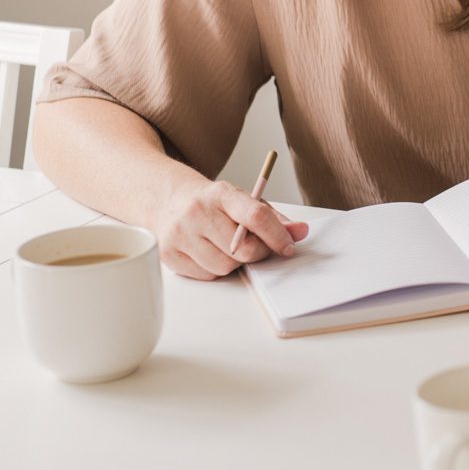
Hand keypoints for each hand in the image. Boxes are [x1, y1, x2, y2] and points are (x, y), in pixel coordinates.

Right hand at [148, 179, 308, 280]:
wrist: (168, 200)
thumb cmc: (213, 203)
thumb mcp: (243, 200)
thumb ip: (274, 218)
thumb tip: (300, 232)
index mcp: (221, 193)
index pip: (256, 216)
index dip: (277, 235)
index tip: (289, 246)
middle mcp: (197, 211)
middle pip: (243, 249)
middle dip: (257, 253)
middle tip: (257, 247)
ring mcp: (180, 234)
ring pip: (225, 267)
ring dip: (234, 263)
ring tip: (227, 247)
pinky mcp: (169, 255)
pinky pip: (207, 276)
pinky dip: (215, 269)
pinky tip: (209, 252)